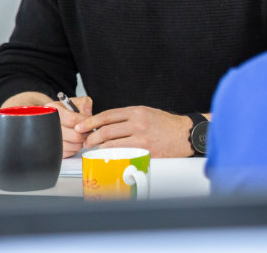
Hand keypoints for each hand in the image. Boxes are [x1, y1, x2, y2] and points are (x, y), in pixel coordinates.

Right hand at [0, 91, 92, 157]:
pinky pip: (68, 152)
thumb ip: (85, 105)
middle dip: (85, 133)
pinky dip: (74, 148)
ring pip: (73, 145)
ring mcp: (47, 138)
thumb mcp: (79, 102)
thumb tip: (87, 115)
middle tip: (87, 130)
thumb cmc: (70, 110)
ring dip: (81, 142)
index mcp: (53, 109)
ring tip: (80, 135)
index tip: (89, 122)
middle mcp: (47, 124)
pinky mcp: (50, 149)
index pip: (71, 119)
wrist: (58, 118)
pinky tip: (73, 141)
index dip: (84, 122)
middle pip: (73, 135)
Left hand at [76, 106, 192, 157]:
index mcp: (138, 112)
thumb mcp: (148, 113)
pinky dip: (112, 155)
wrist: (185, 134)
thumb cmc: (167, 125)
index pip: (108, 115)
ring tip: (97, 148)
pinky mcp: (144, 151)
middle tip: (86, 141)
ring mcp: (141, 138)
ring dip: (100, 147)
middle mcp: (138, 123)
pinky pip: (121, 154)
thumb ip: (128, 117)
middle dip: (91, 137)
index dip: (90, 121)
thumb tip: (106, 124)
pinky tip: (110, 154)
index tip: (81, 126)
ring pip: (111, 143)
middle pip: (106, 130)